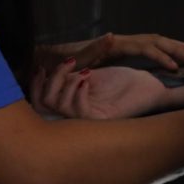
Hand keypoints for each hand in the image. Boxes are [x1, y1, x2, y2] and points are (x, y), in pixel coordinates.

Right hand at [30, 61, 170, 118]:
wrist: (149, 87)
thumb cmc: (123, 81)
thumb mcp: (91, 72)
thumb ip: (70, 72)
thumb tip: (47, 63)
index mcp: (70, 102)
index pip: (39, 101)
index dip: (34, 84)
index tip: (40, 66)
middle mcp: (75, 113)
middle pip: (42, 104)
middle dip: (46, 81)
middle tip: (63, 65)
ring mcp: (86, 118)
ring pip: (58, 106)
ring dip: (65, 82)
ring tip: (81, 70)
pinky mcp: (100, 120)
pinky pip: (78, 110)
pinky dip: (78, 91)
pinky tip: (87, 78)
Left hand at [44, 32, 183, 70]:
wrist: (52, 58)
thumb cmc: (64, 62)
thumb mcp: (78, 57)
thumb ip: (95, 48)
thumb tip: (112, 36)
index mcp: (116, 45)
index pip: (146, 47)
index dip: (162, 56)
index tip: (176, 67)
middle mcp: (120, 41)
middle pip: (154, 41)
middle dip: (174, 48)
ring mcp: (121, 44)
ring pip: (152, 42)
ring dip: (171, 46)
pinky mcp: (119, 50)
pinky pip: (146, 48)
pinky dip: (161, 50)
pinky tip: (169, 56)